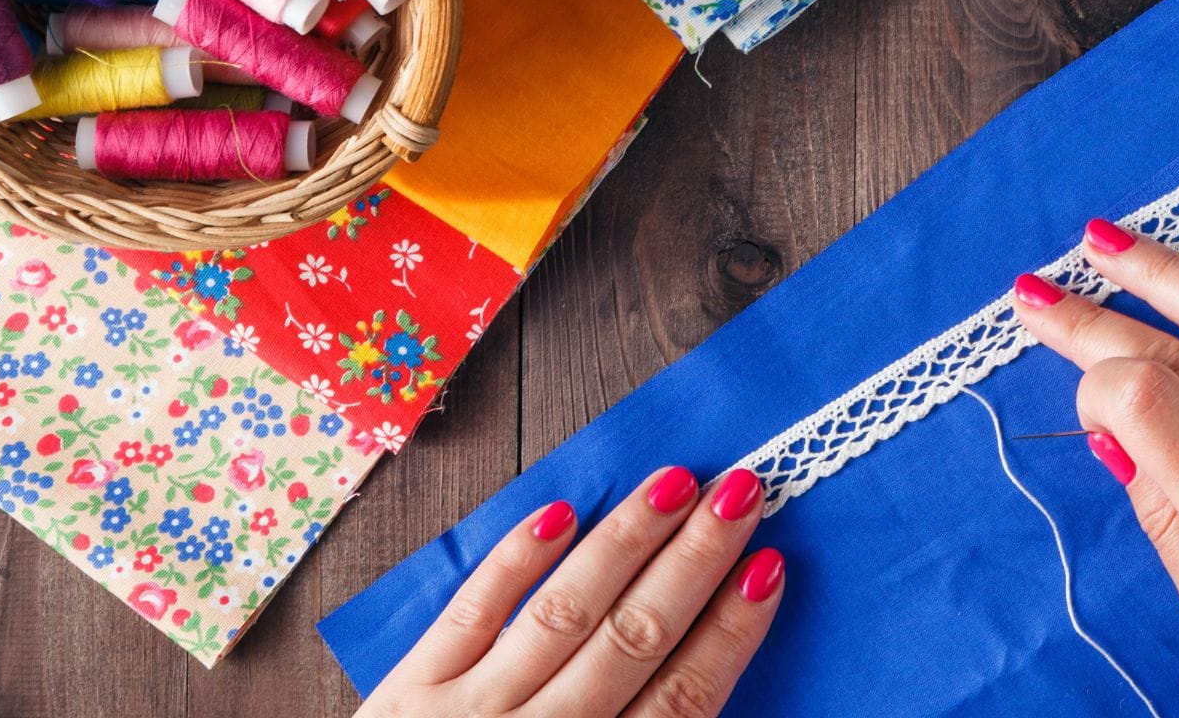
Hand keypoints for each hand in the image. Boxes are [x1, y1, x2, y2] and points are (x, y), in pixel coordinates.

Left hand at [355, 467, 784, 717]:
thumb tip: (702, 679)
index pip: (682, 701)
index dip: (729, 633)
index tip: (768, 569)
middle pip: (632, 641)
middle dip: (692, 561)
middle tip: (739, 492)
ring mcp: (469, 715)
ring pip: (562, 613)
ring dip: (622, 543)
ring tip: (672, 483)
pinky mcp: (409, 694)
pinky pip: (468, 616)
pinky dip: (512, 564)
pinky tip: (558, 513)